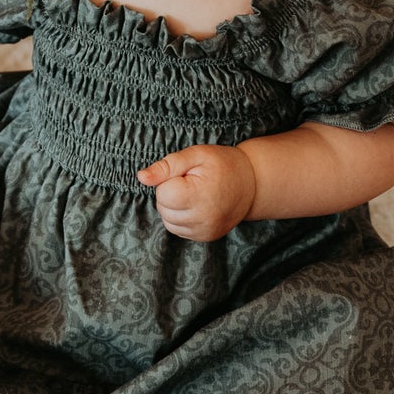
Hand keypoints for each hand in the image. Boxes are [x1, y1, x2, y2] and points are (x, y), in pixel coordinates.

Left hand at [137, 144, 256, 241]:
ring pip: (168, 221)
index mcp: (200, 196)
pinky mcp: (206, 238)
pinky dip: (181, 217)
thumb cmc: (222, 164)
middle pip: (163, 208)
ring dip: (174, 206)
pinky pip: (178, 229)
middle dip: (171, 193)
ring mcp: (205, 231)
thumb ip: (167, 166)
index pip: (163, 193)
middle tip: (193, 183)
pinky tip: (197, 205)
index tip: (189, 174)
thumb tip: (141, 178)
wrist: (252, 183)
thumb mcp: (196, 155)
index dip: (171, 180)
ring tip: (195, 193)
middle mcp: (203, 219)